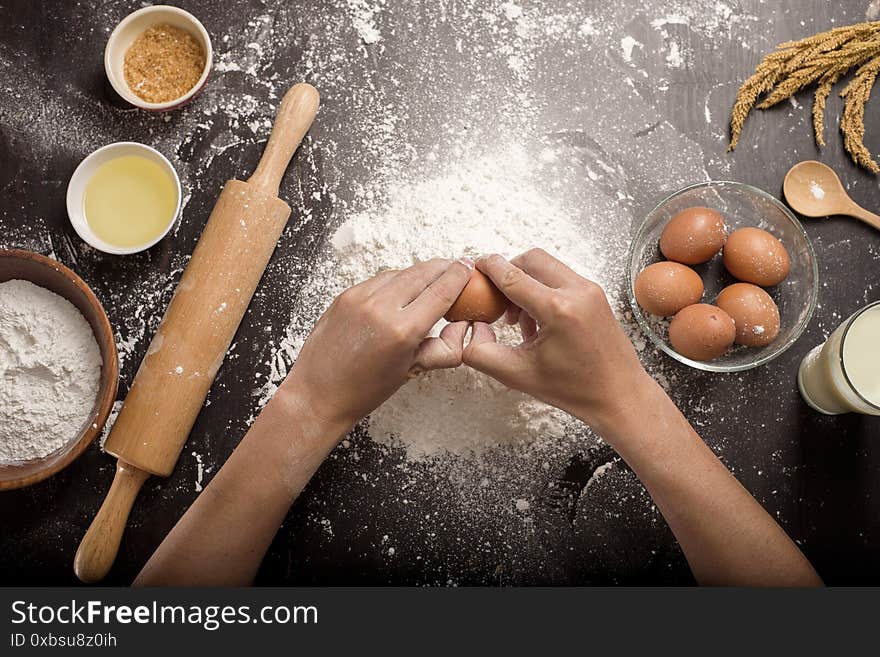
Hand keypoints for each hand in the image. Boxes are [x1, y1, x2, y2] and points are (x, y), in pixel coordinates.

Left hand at [285, 258, 471, 428]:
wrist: (318, 393)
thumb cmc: (363, 390)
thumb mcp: (411, 371)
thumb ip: (443, 348)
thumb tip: (461, 328)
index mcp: (402, 330)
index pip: (441, 291)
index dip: (459, 276)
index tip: (469, 269)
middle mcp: (380, 307)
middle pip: (423, 272)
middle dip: (443, 268)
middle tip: (457, 269)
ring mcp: (360, 298)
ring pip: (401, 272)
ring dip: (420, 274)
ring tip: (431, 282)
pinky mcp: (346, 295)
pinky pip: (379, 279)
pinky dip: (396, 281)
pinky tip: (402, 292)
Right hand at [461, 249, 650, 435]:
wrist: (619, 396)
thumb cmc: (575, 390)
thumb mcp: (517, 376)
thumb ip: (481, 353)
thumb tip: (471, 329)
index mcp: (558, 310)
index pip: (512, 275)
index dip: (488, 268)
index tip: (474, 267)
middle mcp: (577, 293)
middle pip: (531, 259)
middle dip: (507, 273)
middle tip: (496, 300)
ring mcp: (591, 291)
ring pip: (547, 266)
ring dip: (526, 283)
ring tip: (519, 320)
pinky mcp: (596, 294)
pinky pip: (561, 278)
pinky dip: (543, 289)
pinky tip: (538, 321)